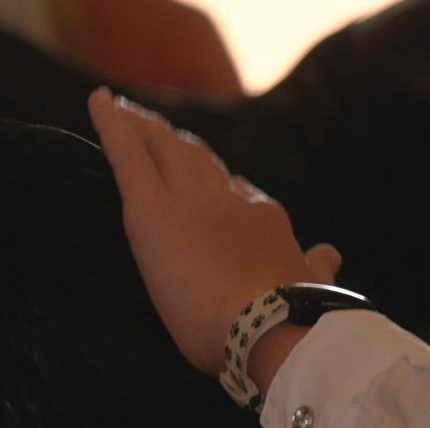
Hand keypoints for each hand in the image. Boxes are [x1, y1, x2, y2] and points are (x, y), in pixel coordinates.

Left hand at [88, 87, 341, 375]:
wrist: (265, 325)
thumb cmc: (287, 319)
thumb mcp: (308, 285)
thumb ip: (315, 265)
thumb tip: (331, 252)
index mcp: (262, 218)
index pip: (237, 192)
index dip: (219, 183)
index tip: (209, 179)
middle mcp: (226, 198)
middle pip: (196, 158)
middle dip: (175, 140)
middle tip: (155, 128)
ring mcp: (188, 198)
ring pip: (162, 148)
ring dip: (145, 128)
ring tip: (125, 112)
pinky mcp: (151, 209)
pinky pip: (127, 155)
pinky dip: (112, 124)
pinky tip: (98, 101)